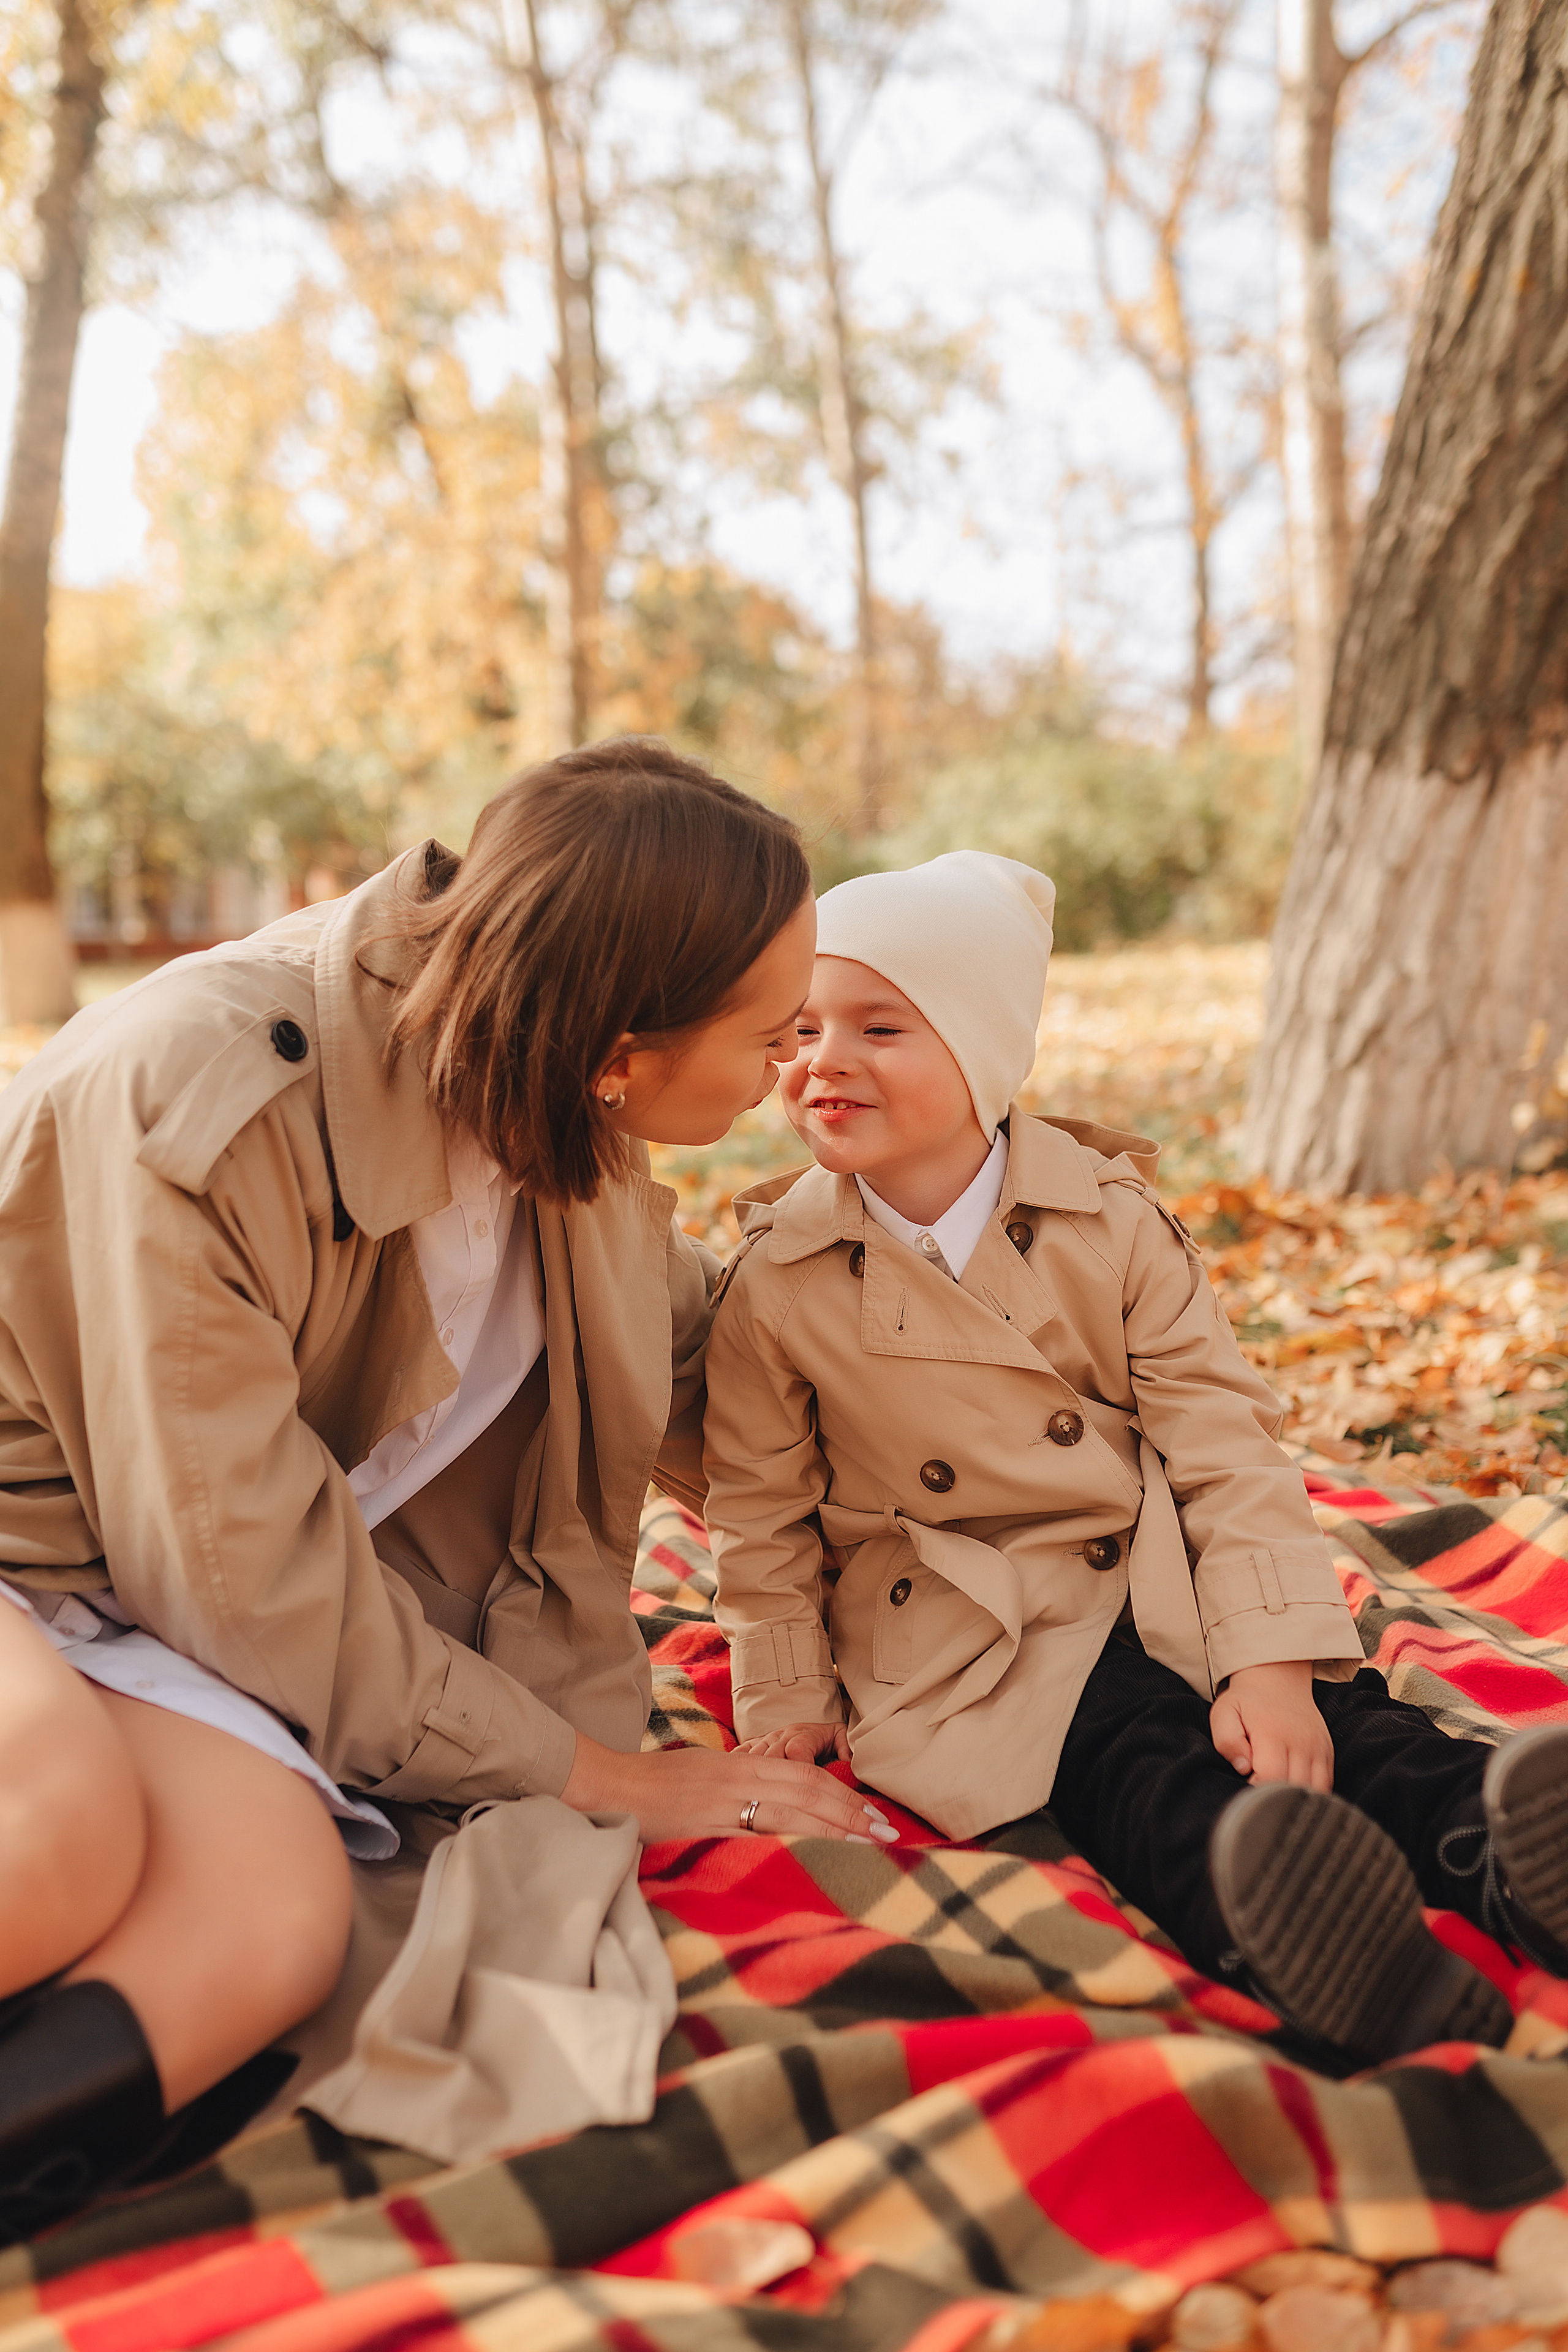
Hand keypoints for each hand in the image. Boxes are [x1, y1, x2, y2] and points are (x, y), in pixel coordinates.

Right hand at [560, 1728, 897, 1844]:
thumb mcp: (707, 1779)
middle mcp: (738, 1778)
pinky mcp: (704, 1828)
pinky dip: (789, 1847)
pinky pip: (755, 1838)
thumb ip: (743, 1790)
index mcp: (741, 1765)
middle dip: (852, 1813)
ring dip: (835, 1830)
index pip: (806, 1776)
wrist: (607, 1787)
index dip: (844, 1796)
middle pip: (809, 1791)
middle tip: (887, 1833)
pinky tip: (813, 1863)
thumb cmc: (656, 1787)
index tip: (874, 1817)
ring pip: (792, 1812)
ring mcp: (722, 1803)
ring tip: (868, 1848)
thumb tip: (780, 1812)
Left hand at [1210, 1660, 1332, 1791]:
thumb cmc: (1247, 1701)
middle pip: (1294, 1788)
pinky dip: (1312, 1791)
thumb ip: (1227, 1741)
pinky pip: (1326, 1782)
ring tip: (1278, 1785)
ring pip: (1315, 1790)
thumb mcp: (1224, 1713)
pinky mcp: (1327, 1751)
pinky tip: (1294, 1784)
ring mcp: (1318, 1747)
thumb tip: (1243, 1768)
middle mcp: (1301, 1742)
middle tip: (1262, 1783)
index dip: (1257, 1788)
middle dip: (1276, 1795)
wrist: (1278, 1678)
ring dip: (1295, 1795)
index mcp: (1273, 1734)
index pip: (1271, 1777)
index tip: (1249, 1780)